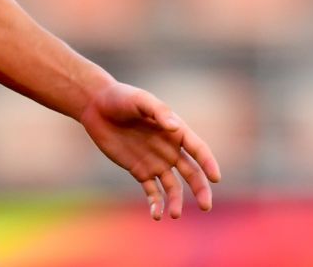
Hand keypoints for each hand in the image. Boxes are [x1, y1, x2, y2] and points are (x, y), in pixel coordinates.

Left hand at [80, 82, 220, 219]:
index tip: (215, 178)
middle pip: (191, 172)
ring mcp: (155, 162)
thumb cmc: (121, 98)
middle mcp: (170, 149)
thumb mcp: (141, 100)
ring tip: (174, 214)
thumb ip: (159, 112)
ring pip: (173, 186)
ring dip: (176, 201)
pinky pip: (152, 191)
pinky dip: (156, 204)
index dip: (208, 163)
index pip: (198, 149)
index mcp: (175, 131)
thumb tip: (176, 128)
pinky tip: (156, 215)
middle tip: (205, 206)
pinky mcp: (139, 171)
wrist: (97, 106)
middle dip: (200, 189)